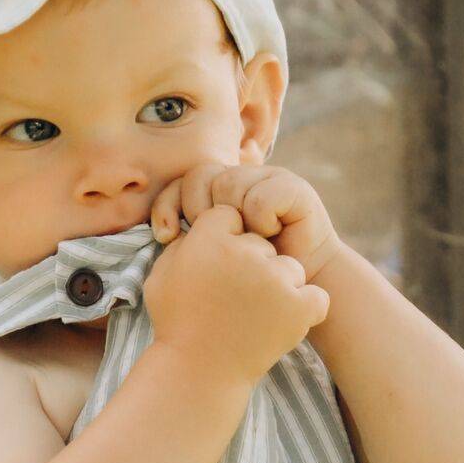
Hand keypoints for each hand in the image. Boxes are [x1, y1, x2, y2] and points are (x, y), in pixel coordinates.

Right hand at [143, 203, 330, 388]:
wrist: (197, 374)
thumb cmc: (175, 325)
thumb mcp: (161, 277)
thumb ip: (180, 244)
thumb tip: (197, 226)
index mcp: (210, 240)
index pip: (230, 216)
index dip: (224, 241)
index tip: (218, 268)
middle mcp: (245, 253)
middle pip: (261, 242)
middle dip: (252, 264)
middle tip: (236, 298)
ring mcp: (275, 280)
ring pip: (290, 268)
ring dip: (279, 287)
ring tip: (256, 315)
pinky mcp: (298, 307)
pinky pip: (316, 296)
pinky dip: (305, 309)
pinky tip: (284, 321)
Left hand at [150, 161, 344, 281]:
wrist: (303, 286)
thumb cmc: (253, 279)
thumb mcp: (212, 257)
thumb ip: (189, 240)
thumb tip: (160, 231)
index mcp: (217, 192)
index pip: (180, 182)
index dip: (167, 204)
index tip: (164, 236)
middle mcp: (241, 179)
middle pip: (201, 175)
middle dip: (196, 210)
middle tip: (210, 242)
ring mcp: (268, 179)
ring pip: (230, 184)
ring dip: (234, 220)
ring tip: (247, 243)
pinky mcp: (293, 189)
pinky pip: (261, 196)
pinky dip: (262, 220)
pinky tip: (271, 237)